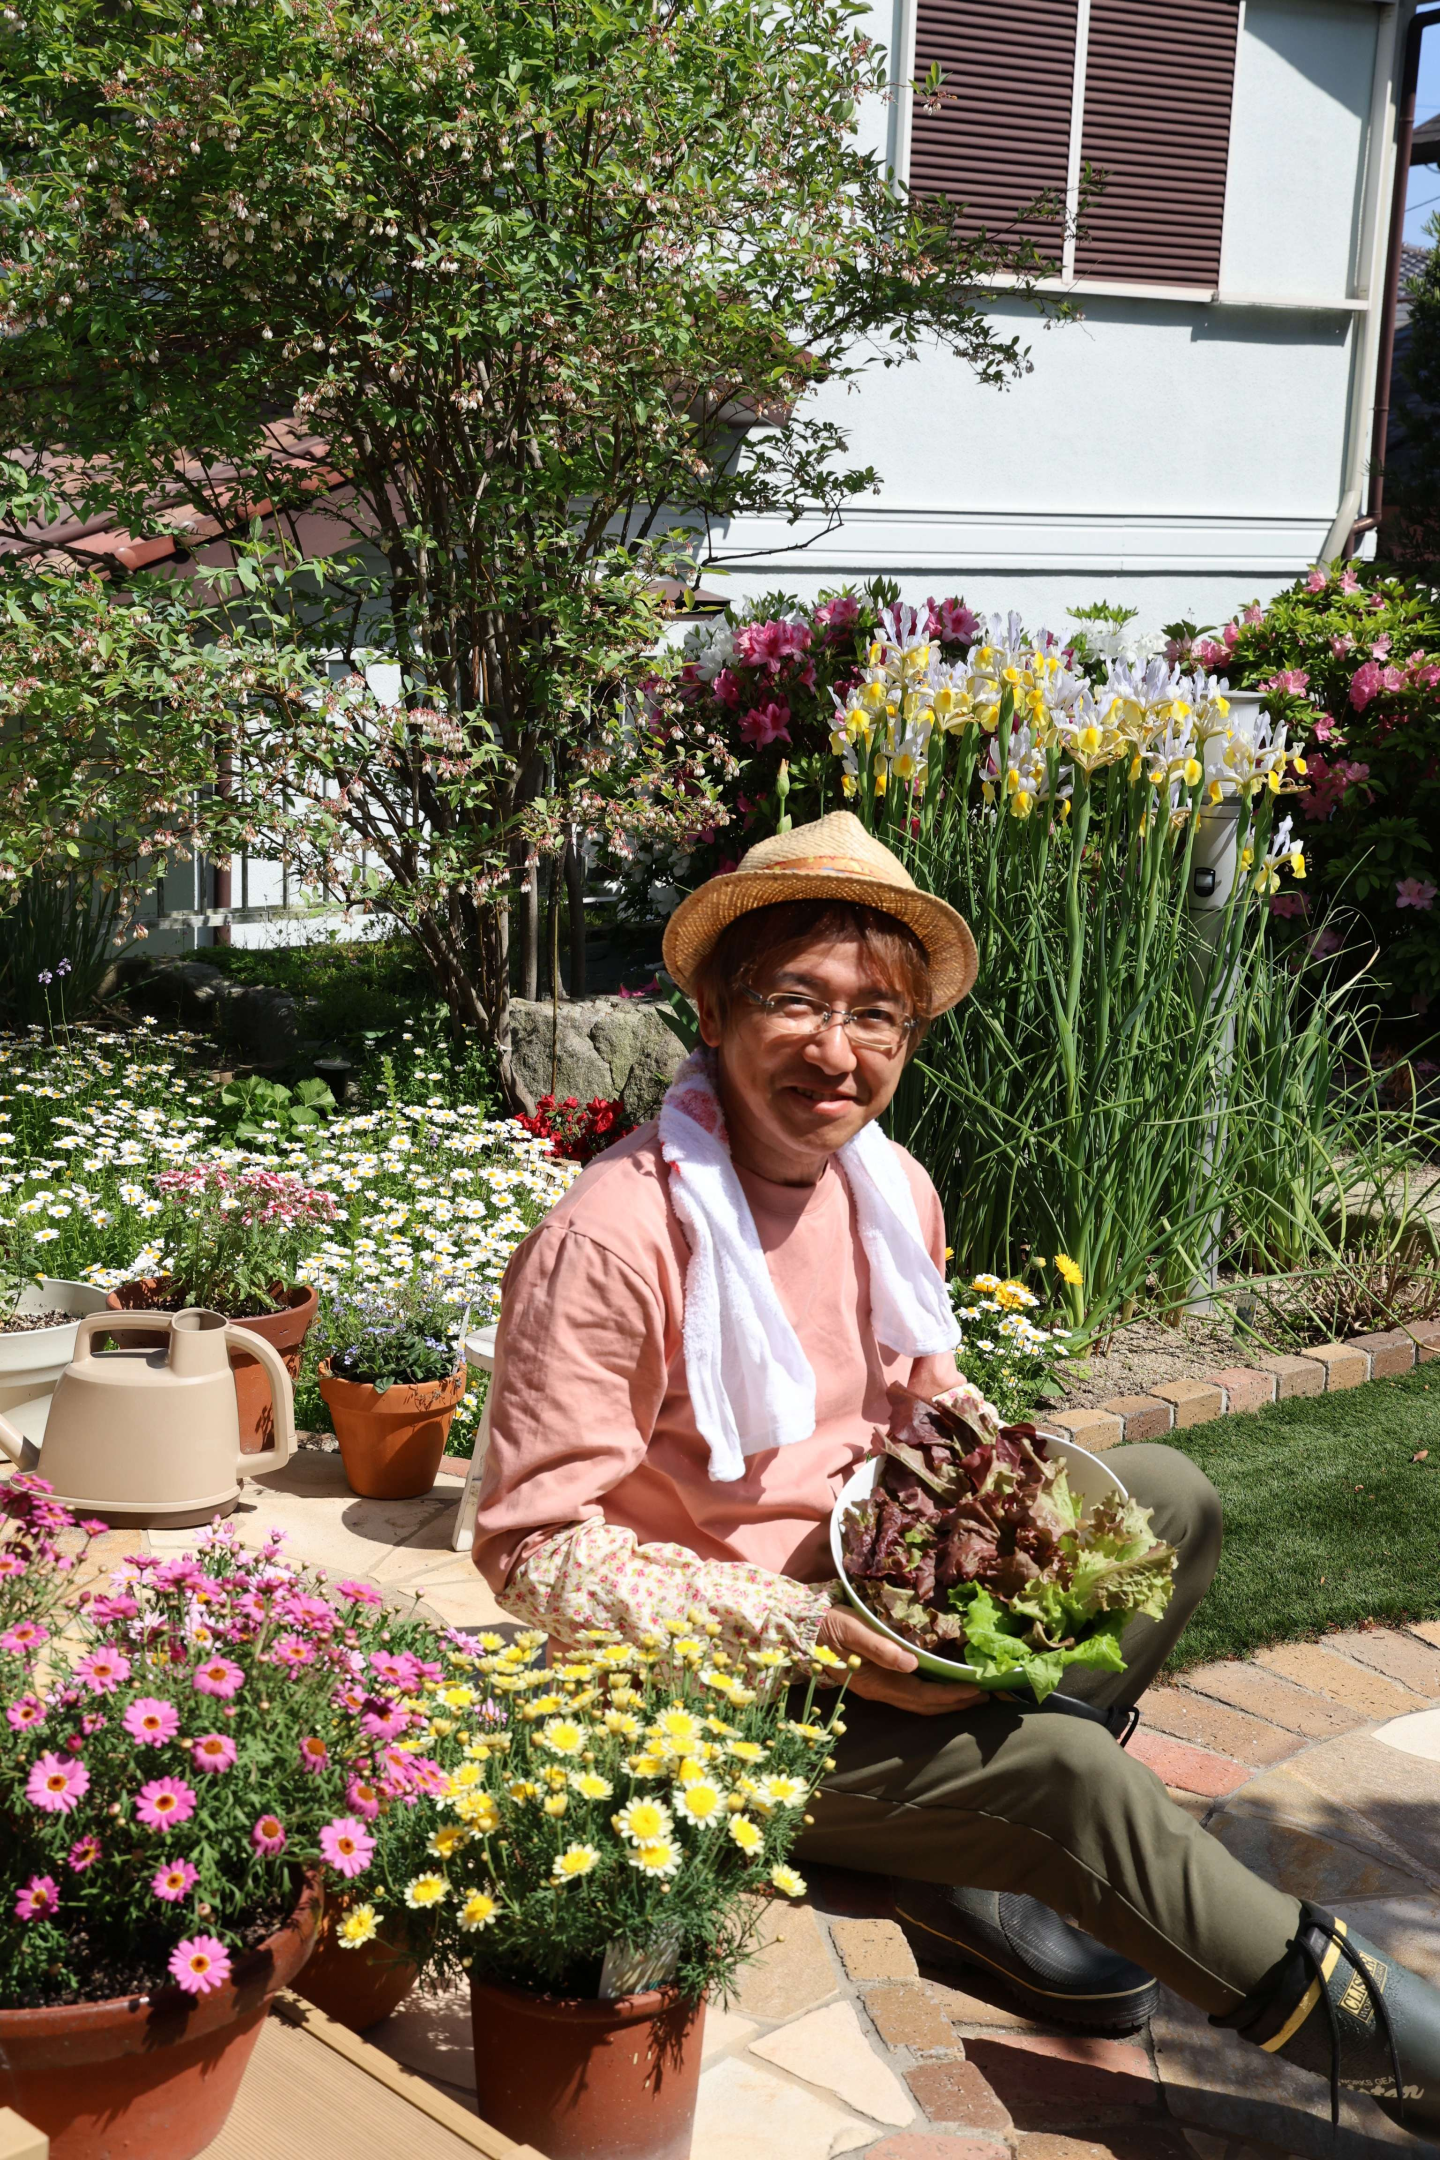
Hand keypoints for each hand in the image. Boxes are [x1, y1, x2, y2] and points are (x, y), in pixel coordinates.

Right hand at [815, 1607, 985, 1716]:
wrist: (799, 1629)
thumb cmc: (826, 1625)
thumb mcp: (851, 1630)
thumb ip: (879, 1647)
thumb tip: (911, 1664)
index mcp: (875, 1682)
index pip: (921, 1695)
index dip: (950, 1695)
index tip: (976, 1689)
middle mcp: (879, 1690)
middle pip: (924, 1705)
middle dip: (955, 1703)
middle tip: (986, 1696)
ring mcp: (876, 1687)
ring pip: (918, 1702)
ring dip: (945, 1700)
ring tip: (971, 1695)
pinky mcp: (875, 1678)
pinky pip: (909, 1693)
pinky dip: (930, 1693)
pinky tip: (941, 1684)